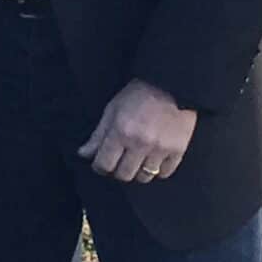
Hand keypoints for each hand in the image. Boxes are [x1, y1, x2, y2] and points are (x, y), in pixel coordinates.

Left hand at [76, 80, 195, 183]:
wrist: (171, 84)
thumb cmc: (139, 94)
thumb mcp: (112, 109)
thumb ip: (98, 135)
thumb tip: (84, 154)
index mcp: (121, 131)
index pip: (104, 164)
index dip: (100, 167)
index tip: (102, 163)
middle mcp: (140, 143)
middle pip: (124, 175)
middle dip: (118, 170)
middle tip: (120, 161)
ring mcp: (160, 148)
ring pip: (144, 177)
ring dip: (138, 172)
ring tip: (137, 160)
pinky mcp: (178, 150)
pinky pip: (164, 173)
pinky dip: (157, 170)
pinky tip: (153, 160)